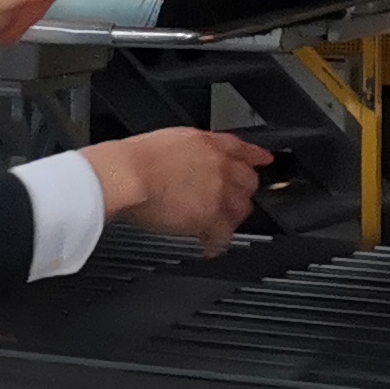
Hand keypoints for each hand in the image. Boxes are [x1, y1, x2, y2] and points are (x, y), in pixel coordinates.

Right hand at [81, 125, 272, 248]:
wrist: (127, 175)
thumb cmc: (134, 159)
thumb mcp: (166, 140)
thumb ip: (187, 152)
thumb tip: (186, 160)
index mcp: (207, 144)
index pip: (242, 149)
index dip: (255, 156)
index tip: (263, 161)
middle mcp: (219, 167)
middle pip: (248, 182)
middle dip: (241, 192)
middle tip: (230, 201)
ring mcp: (218, 192)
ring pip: (241, 210)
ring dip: (231, 218)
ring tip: (219, 226)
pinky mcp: (211, 217)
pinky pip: (223, 236)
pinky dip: (216, 244)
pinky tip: (209, 247)